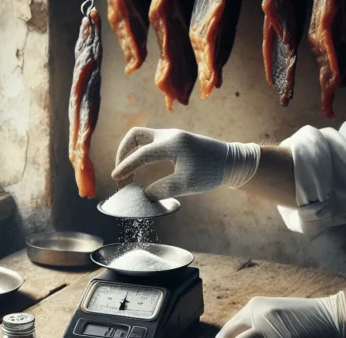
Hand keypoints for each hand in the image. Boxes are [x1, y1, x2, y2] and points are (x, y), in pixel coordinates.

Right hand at [111, 128, 260, 199]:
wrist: (229, 160)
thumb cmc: (210, 172)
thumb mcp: (187, 185)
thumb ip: (164, 190)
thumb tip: (144, 195)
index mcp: (172, 144)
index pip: (141, 154)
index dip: (126, 166)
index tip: (116, 178)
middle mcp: (169, 135)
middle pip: (135, 136)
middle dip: (123, 154)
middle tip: (120, 174)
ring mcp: (170, 135)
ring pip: (140, 136)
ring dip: (129, 152)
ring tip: (127, 172)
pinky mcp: (173, 139)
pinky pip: (149, 141)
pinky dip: (139, 152)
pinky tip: (140, 167)